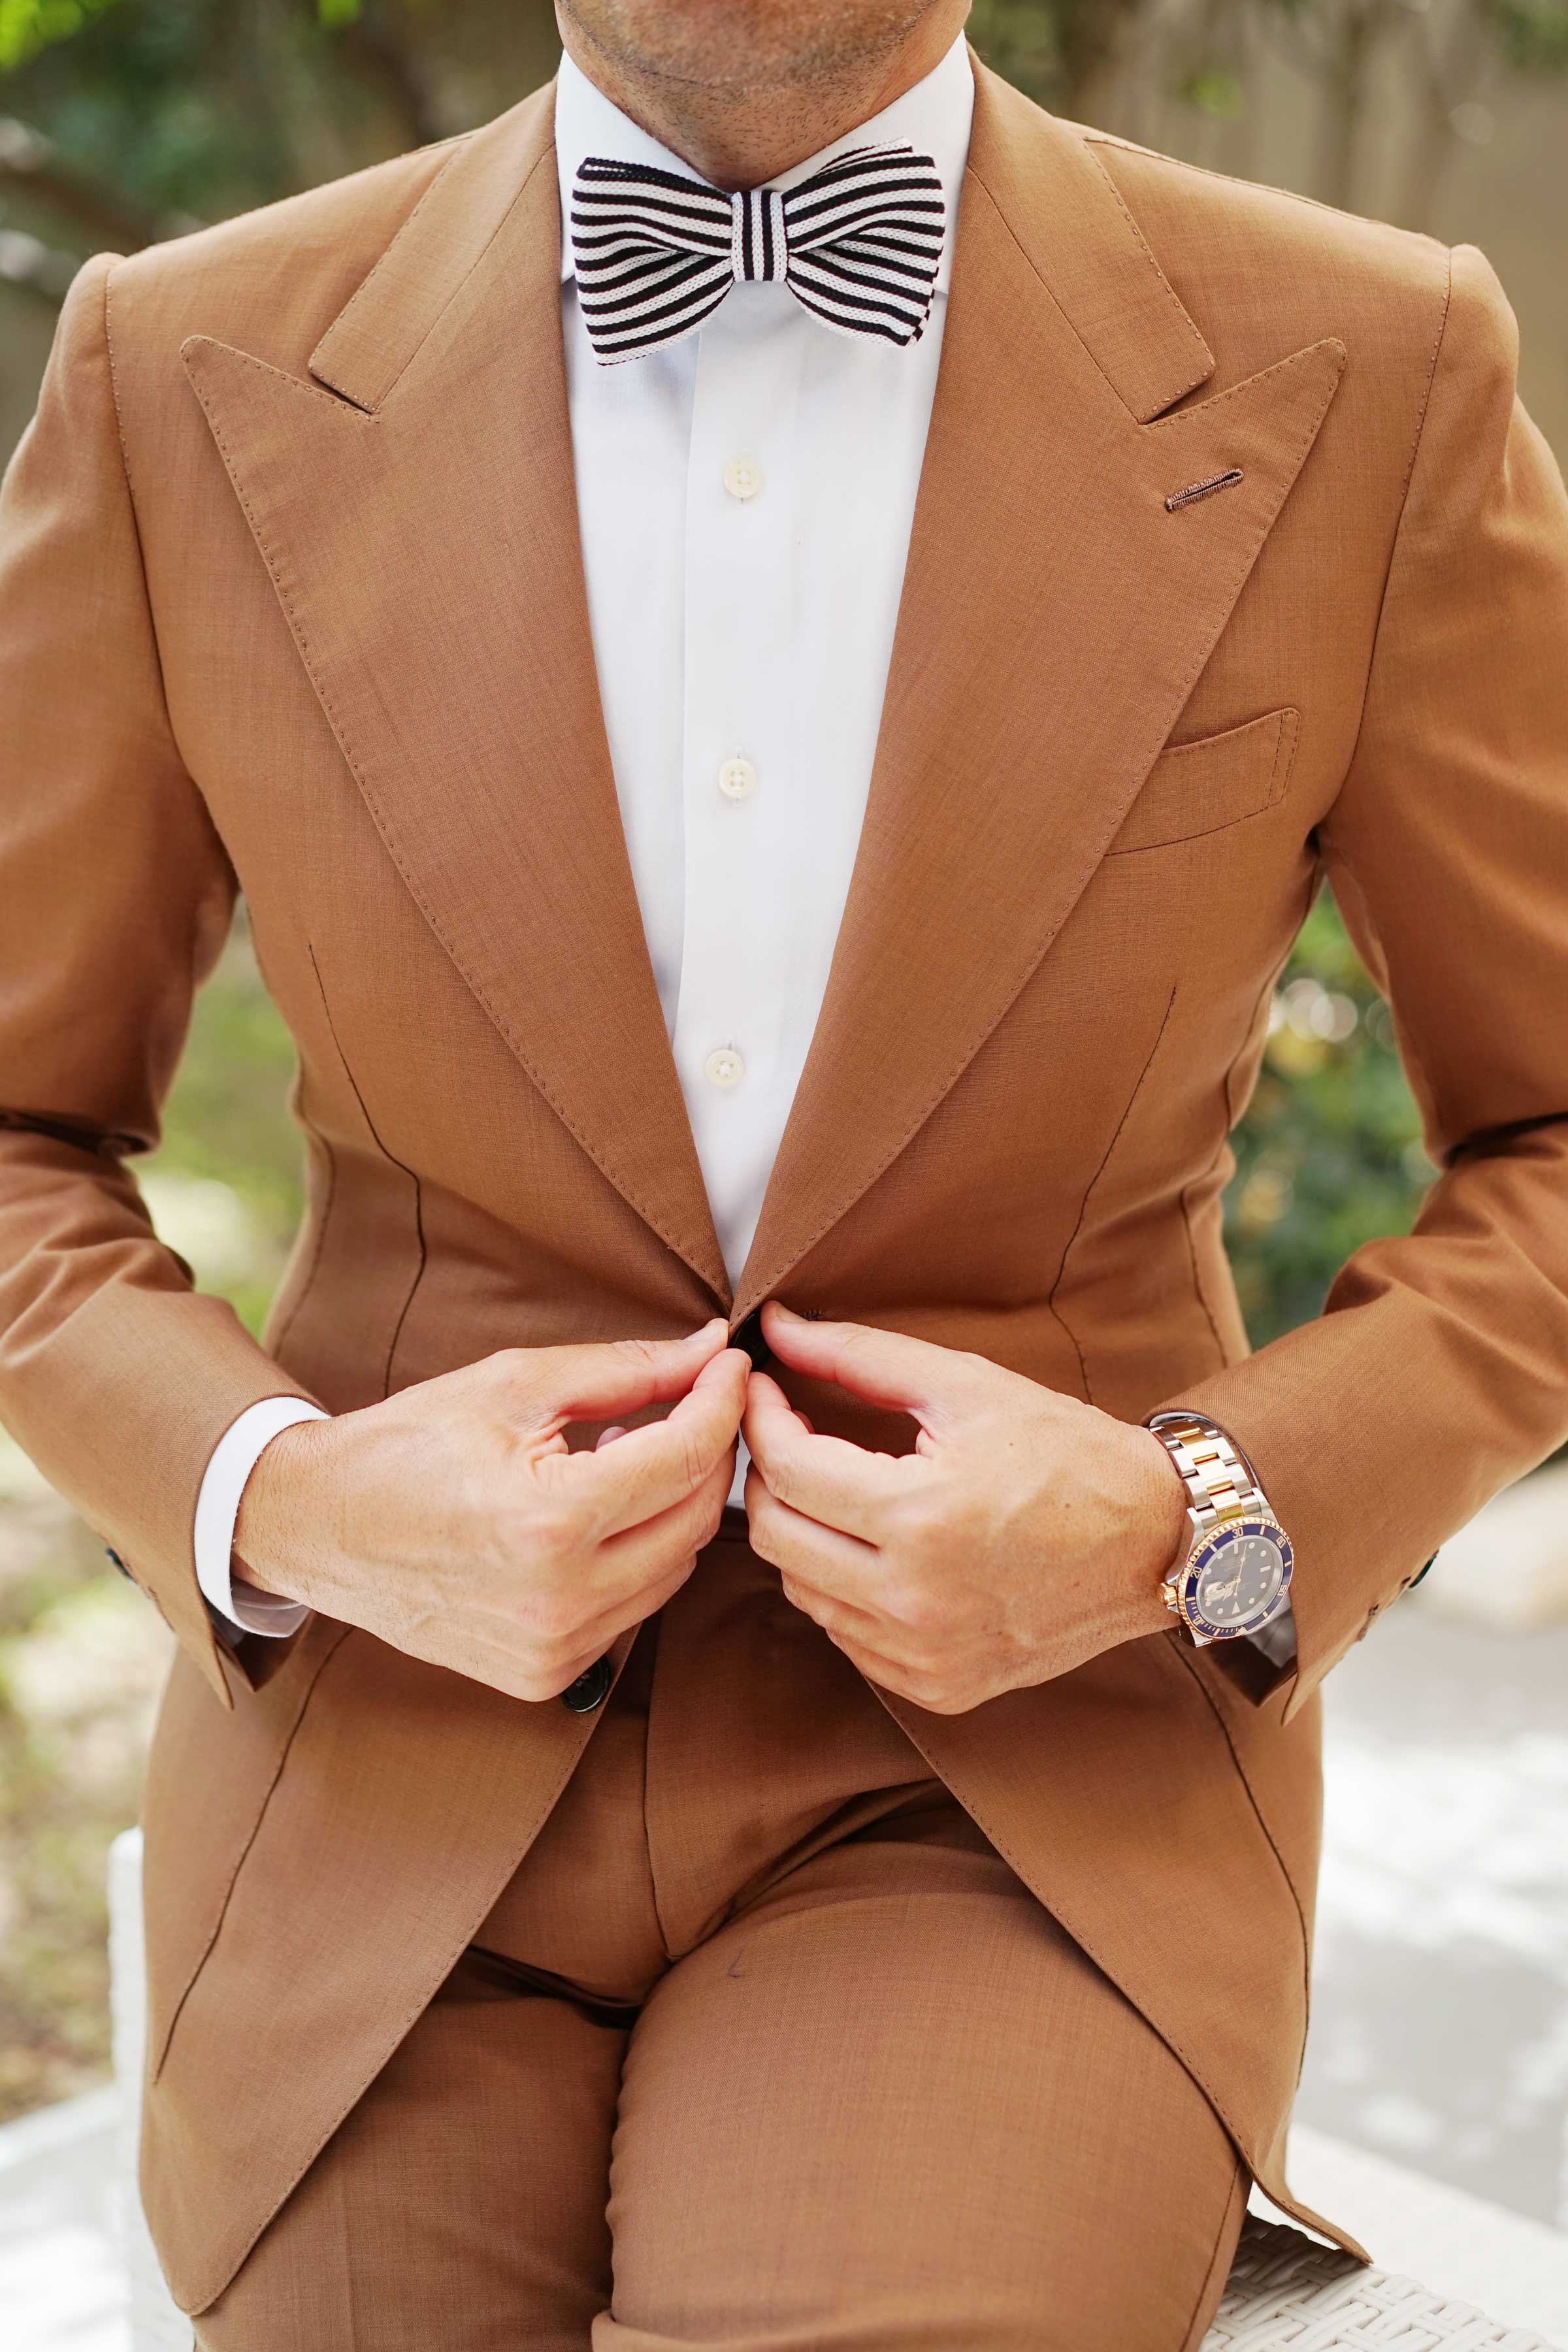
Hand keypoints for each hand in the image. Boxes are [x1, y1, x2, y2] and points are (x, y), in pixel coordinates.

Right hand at [234, 1321, 746, 1702]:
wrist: (320, 1526)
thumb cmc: (410, 1443)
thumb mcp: (516, 1384)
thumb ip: (626, 1370)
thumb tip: (710, 1350)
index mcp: (552, 1521)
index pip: (687, 1456)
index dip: (721, 1400)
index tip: (729, 1364)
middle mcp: (561, 1600)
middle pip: (698, 1517)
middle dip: (708, 1451)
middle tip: (692, 1401)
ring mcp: (554, 1649)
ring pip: (677, 1568)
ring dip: (674, 1506)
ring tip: (628, 1455)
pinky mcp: (545, 1676)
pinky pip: (634, 1608)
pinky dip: (637, 1555)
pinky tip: (596, 1514)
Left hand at [742, 1304, 1184, 1714]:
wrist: (1156, 1542)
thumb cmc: (1066, 1451)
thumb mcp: (966, 1386)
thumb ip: (859, 1356)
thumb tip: (777, 1327)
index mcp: (921, 1518)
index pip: (788, 1471)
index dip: (760, 1420)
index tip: (764, 1388)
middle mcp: (915, 1601)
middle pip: (775, 1538)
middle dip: (766, 1477)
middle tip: (787, 1435)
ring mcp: (925, 1656)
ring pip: (802, 1591)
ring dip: (802, 1532)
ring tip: (835, 1488)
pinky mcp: (938, 1688)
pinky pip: (847, 1637)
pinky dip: (842, 1589)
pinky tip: (875, 1548)